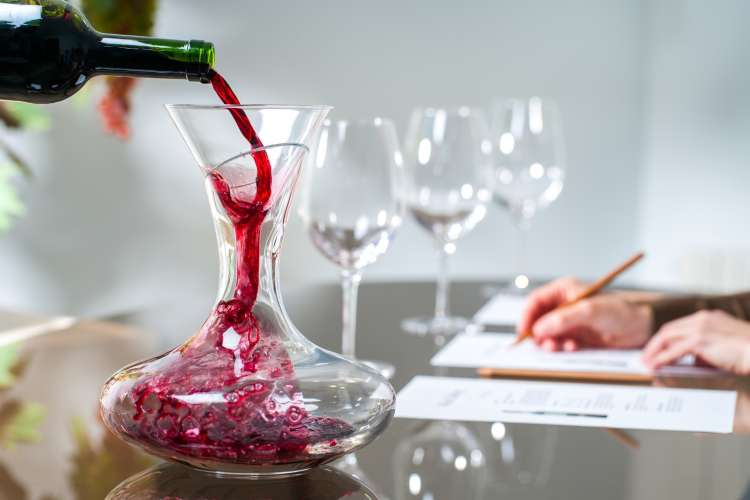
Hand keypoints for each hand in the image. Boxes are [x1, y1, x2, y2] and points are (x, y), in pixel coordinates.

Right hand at [518, 277, 651, 350]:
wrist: (641, 328)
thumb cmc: (619, 312)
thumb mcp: (590, 311)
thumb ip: (563, 319)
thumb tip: (539, 329)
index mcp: (563, 291)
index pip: (535, 301)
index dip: (526, 316)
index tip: (524, 331)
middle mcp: (563, 306)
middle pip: (537, 319)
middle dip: (538, 333)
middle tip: (545, 344)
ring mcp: (569, 322)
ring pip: (547, 334)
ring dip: (551, 342)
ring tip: (562, 346)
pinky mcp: (575, 336)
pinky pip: (559, 343)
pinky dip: (561, 347)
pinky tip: (573, 347)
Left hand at [642, 310, 749, 375]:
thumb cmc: (747, 353)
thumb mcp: (722, 348)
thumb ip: (705, 352)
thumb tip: (690, 363)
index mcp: (708, 318)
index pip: (679, 326)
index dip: (665, 339)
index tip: (656, 350)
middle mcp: (702, 319)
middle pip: (669, 330)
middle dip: (655, 345)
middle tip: (646, 357)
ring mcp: (700, 327)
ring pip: (668, 337)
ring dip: (655, 351)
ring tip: (648, 363)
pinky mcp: (700, 339)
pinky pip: (675, 350)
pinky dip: (663, 358)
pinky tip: (657, 366)